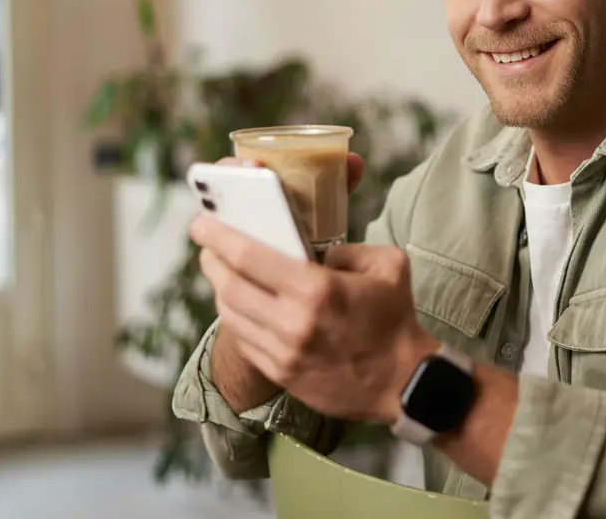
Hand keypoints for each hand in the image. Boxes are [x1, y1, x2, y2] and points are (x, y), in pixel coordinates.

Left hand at [192, 158, 436, 423]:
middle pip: (230, 286)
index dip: (220, 237)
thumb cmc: (395, 318)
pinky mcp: (281, 374)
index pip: (251, 257)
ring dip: (219, 288)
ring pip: (231, 314)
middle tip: (206, 243)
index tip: (202, 223)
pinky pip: (244, 340)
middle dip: (211, 260)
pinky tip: (240, 303)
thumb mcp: (386, 265)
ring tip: (221, 271)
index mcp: (317, 291)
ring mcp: (283, 353)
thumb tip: (317, 253)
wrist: (403, 382)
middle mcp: (293, 323)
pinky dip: (236, 316)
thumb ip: (348, 250)